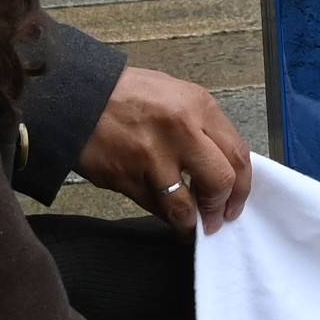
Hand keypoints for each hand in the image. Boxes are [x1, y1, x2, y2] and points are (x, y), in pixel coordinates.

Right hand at [77, 66, 251, 225]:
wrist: (77, 96)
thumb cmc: (128, 94)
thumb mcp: (175, 94)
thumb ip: (202, 127)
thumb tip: (221, 165)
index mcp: (198, 105)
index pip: (238, 153)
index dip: (242, 186)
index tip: (236, 200)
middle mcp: (181, 129)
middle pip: (221, 181)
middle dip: (222, 207)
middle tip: (217, 218)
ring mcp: (153, 156)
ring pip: (186, 207)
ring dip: (192, 223)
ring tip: (190, 225)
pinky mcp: (127, 178)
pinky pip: (155, 209)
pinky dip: (164, 217)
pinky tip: (166, 215)